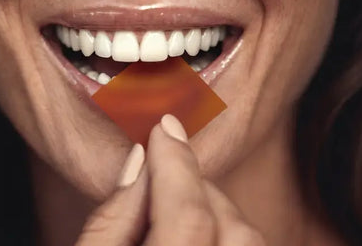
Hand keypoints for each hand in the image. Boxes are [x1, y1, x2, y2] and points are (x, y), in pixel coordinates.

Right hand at [74, 115, 265, 245]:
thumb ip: (110, 218)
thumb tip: (141, 161)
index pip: (189, 217)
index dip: (175, 165)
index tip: (163, 128)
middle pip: (233, 227)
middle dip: (199, 191)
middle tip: (161, 177)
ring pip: (251, 241)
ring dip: (218, 216)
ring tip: (176, 210)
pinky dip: (226, 236)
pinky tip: (195, 237)